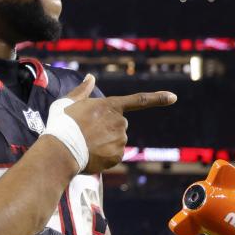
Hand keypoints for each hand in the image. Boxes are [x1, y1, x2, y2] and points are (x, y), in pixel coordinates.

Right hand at [62, 74, 176, 172]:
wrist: (60, 150)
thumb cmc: (62, 125)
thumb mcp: (68, 102)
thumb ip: (82, 90)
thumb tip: (90, 77)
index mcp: (110, 106)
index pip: (139, 100)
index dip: (158, 98)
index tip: (174, 97)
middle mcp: (120, 121)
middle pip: (119, 125)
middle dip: (107, 129)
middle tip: (86, 133)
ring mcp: (120, 139)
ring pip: (116, 141)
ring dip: (105, 143)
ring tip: (86, 144)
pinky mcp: (118, 155)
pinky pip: (114, 156)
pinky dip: (105, 157)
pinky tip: (91, 155)